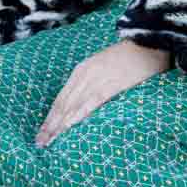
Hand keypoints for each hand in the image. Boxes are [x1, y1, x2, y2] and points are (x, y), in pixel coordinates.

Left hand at [34, 40, 168, 147]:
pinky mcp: (111, 84)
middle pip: (62, 104)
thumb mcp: (101, 68)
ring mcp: (96, 79)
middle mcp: (84, 75)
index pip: (61, 99)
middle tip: (40, 142)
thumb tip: (80, 105)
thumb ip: (90, 84)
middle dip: (50, 124)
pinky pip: (92, 102)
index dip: (50, 117)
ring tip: (50, 140)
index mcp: (80, 72)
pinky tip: (70, 126)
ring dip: (60, 124)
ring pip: (73, 105)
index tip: (41, 133)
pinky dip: (79, 115)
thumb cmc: (126, 59)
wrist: (146, 43)